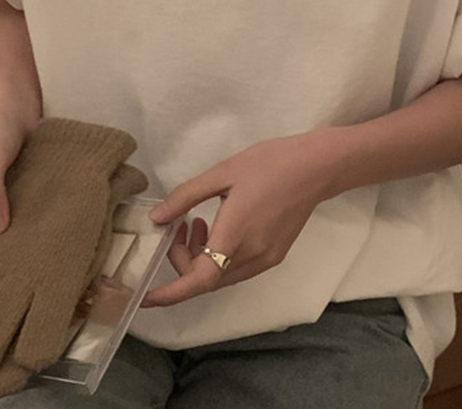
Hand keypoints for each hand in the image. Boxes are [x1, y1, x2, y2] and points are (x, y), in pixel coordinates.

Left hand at [141, 128, 339, 307]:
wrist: (316, 167)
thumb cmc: (270, 163)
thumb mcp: (223, 172)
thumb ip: (186, 196)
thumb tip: (157, 218)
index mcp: (236, 235)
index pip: (199, 279)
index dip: (170, 293)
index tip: (146, 297)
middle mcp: (252, 256)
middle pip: (207, 278)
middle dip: (183, 260)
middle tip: (179, 225)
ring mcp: (266, 259)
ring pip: (222, 275)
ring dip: (201, 258)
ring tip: (197, 222)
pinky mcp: (275, 255)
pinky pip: (238, 268)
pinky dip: (220, 257)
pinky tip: (220, 226)